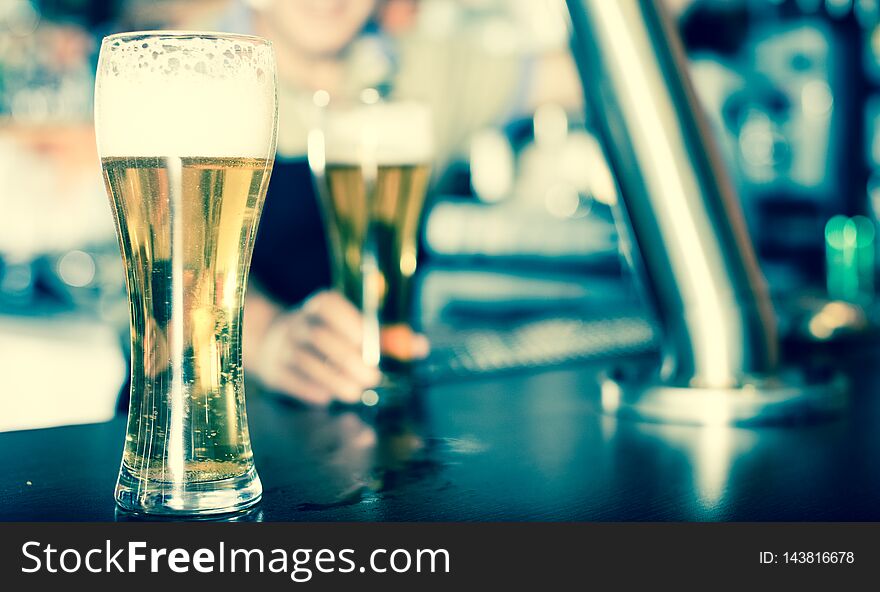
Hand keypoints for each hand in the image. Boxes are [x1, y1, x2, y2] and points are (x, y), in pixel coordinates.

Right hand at [252, 291, 381, 405]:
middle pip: (321, 337)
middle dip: (349, 360)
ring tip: (355, 392)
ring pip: (307, 362)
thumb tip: (420, 347)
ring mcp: (283, 346)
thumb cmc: (328, 336)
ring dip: (335, 380)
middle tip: (371, 378)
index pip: (332, 306)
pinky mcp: (275, 370)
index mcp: (320, 305)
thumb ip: (385, 337)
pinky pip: (295, 381)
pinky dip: (314, 391)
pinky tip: (330, 396)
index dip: (351, 324)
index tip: (369, 343)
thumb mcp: (352, 328)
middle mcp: (298, 322)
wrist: (273, 343)